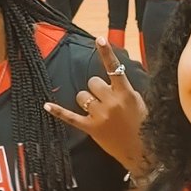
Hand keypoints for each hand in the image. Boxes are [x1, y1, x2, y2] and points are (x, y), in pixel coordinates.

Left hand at [43, 37, 146, 171]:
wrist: (142, 152)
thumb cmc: (143, 126)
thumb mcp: (139, 103)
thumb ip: (125, 90)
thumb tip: (114, 77)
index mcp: (126, 93)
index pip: (115, 68)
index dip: (106, 53)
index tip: (99, 38)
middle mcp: (111, 102)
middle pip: (93, 82)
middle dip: (97, 89)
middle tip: (106, 100)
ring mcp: (99, 115)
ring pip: (82, 95)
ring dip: (87, 100)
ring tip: (98, 111)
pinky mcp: (90, 128)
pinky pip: (70, 117)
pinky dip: (57, 111)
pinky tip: (46, 105)